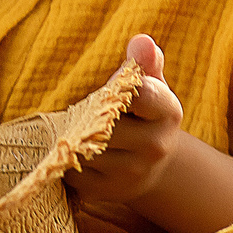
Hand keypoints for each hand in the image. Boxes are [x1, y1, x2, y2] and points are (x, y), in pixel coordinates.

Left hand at [72, 33, 185, 207]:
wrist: (150, 166)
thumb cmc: (144, 113)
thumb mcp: (151, 85)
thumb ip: (144, 63)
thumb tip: (141, 41)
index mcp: (167, 112)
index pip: (142, 94)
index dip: (121, 87)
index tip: (111, 87)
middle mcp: (155, 146)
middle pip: (104, 121)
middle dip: (87, 111)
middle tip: (80, 106)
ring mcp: (132, 173)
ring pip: (84, 145)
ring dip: (70, 133)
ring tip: (72, 125)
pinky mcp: (106, 191)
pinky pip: (72, 168)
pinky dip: (65, 156)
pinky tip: (71, 148)